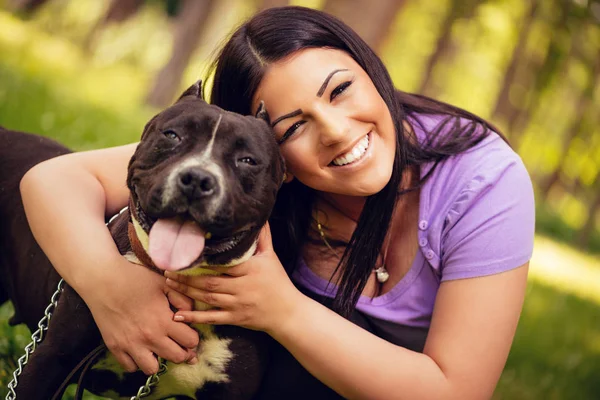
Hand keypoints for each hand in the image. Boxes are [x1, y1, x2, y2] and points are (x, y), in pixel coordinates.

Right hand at [83, 258, 199, 373]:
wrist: (103, 280)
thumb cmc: (136, 278)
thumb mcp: (165, 284)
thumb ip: (183, 299)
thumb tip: (190, 315)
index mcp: (164, 321)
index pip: (191, 341)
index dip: (193, 337)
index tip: (187, 332)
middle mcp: (149, 337)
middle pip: (177, 358)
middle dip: (182, 351)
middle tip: (178, 343)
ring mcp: (130, 345)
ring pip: (152, 369)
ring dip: (158, 360)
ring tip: (157, 348)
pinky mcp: (114, 347)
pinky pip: (130, 367)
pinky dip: (136, 362)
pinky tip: (139, 349)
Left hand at [164, 223, 303, 335]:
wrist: (288, 312)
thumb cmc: (278, 281)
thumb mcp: (271, 256)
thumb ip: (263, 237)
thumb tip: (259, 216)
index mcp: (251, 269)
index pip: (223, 263)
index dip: (203, 260)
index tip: (185, 254)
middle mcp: (242, 287)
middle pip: (209, 282)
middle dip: (186, 277)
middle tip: (167, 269)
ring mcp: (237, 304)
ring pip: (207, 297)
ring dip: (186, 291)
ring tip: (168, 284)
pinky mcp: (235, 318)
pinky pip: (211, 318)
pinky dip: (194, 317)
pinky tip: (178, 315)